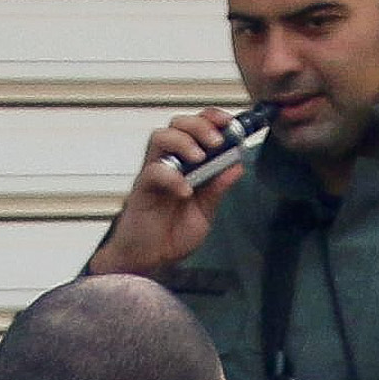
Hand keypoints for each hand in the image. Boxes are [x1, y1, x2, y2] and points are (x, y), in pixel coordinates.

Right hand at [90, 111, 242, 278]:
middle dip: (199, 126)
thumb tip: (236, 165)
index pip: (195, 128)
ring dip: (183, 142)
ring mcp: (153, 174)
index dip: (211, 119)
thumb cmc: (171, 234)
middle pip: (177, 125)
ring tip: (199, 158)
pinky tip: (185, 191)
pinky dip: (171, 177)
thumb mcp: (206, 211)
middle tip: (216, 141)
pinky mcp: (142, 190)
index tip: (229, 123)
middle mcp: (168, 163)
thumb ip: (218, 188)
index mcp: (185, 164)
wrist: (150, 260)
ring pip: (160, 138)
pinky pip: (152, 172)